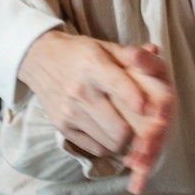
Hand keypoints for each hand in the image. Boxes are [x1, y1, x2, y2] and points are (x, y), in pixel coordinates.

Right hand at [18, 31, 174, 191]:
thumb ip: (132, 54)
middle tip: (149, 128)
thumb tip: (155, 52)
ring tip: (132, 130)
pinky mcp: (62, 126)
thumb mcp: (104, 47)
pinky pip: (95, 148)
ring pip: (110, 142)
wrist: (39, 59)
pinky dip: (109, 146)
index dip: (136, 99)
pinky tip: (112, 134)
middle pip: (118, 127)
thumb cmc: (80, 54)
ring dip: (125, 140)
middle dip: (140, 132)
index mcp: (93, 66)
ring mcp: (69, 112)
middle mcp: (79, 91)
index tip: (150, 109)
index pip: (118, 86)